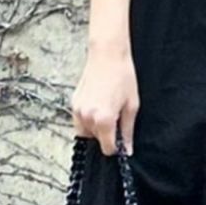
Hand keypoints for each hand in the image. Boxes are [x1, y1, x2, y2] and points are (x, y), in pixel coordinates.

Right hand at [70, 40, 139, 154]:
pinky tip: (99, 106)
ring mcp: (78, 110)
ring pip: (86, 132)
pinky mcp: (74, 103)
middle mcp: (87, 117)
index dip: (116, 147)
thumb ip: (127, 130)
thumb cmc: (122, 76)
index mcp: (103, 120)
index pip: (107, 148)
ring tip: (108, 111)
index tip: (121, 141)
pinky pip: (80, 121)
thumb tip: (127, 148)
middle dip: (107, 135)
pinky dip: (89, 119)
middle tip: (117, 119)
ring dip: (96, 129)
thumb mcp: (132, 106)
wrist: (108, 55)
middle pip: (96, 141)